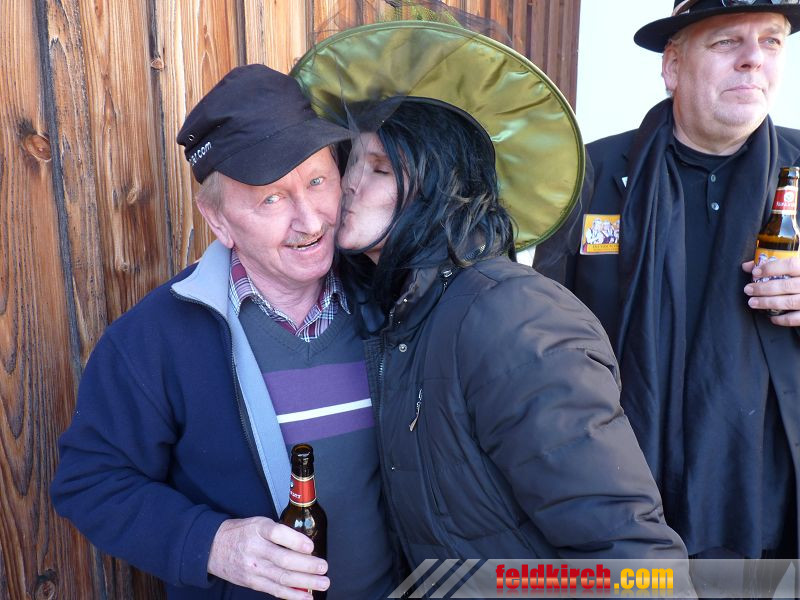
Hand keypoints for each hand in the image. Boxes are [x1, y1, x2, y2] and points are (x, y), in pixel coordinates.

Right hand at [207, 517, 327, 599]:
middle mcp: (255, 548)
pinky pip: (274, 590)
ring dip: (305, 582)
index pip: (277, 533)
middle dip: (306, 566)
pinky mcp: (252, 582)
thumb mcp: (258, 523)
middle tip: (323, 568)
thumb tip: (306, 545)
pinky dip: (292, 595)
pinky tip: (306, 596)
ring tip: (322, 582)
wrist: (212, 547)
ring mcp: (253, 567)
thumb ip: (279, 532)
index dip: (295, 541)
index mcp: (258, 529)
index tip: (311, 546)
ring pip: (281, 577)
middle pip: (283, 559)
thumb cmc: (241, 533)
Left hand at [742, 257, 799, 325]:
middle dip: (763, 288)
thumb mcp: (799, 259)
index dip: (771, 268)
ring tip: (753, 303)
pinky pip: (798, 318)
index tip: (755, 272)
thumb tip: (748, 265)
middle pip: (786, 285)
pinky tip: (772, 318)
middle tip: (748, 289)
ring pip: (789, 302)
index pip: (790, 265)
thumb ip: (777, 260)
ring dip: (768, 303)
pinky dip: (783, 319)